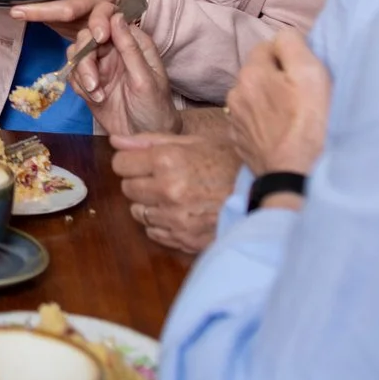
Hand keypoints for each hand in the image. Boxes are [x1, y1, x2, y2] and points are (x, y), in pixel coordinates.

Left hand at [11, 0, 126, 43]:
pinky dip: (46, 20)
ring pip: (58, 27)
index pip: (68, 8)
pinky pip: (59, 29)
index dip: (43, 11)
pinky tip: (33, 11)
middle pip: (60, 22)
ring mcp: (84, 31)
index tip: (19, 10)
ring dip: (39, 19)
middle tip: (14, 12)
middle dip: (38, 17)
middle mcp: (91, 21)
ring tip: (20, 9)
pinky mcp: (78, 36)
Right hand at [75, 13, 179, 135]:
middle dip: (86, 58)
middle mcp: (116, 50)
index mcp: (134, 43)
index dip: (99, 24)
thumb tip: (117, 16)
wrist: (144, 139)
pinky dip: (79, 86)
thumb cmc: (155, 109)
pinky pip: (73, 75)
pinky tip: (95, 99)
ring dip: (82, 74)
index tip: (98, 40)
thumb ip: (130, 49)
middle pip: (87, 36)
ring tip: (96, 94)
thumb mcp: (145, 79)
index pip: (110, 19)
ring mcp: (101, 66)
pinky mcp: (89, 82)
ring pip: (76, 55)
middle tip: (93, 81)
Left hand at [110, 130, 239, 254]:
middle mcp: (168, 191)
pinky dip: (161, 223)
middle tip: (161, 178)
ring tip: (173, 196)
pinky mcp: (185, 239)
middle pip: (127, 188)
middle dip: (139, 182)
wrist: (263, 195)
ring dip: (149, 204)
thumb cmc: (228, 163)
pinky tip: (180, 212)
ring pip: (139, 212)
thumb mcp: (193, 142)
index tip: (142, 162)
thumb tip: (115, 140)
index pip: (121, 164)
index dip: (130, 161)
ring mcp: (176, 218)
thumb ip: (150, 141)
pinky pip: (154, 232)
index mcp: (167, 161)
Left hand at [226, 31, 330, 176]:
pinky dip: (266, 123)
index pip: (268, 46)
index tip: (305, 75)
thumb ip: (292, 45)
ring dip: (270, 101)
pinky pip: (253, 121)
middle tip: (302, 98)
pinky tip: (283, 134)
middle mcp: (235, 93)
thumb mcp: (311, 74)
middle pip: (260, 73)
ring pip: (255, 98)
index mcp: (252, 73)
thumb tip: (283, 37)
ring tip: (293, 118)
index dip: (290, 57)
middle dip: (278, 79)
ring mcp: (235, 120)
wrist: (299, 177)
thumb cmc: (312, 125)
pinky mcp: (240, 142)